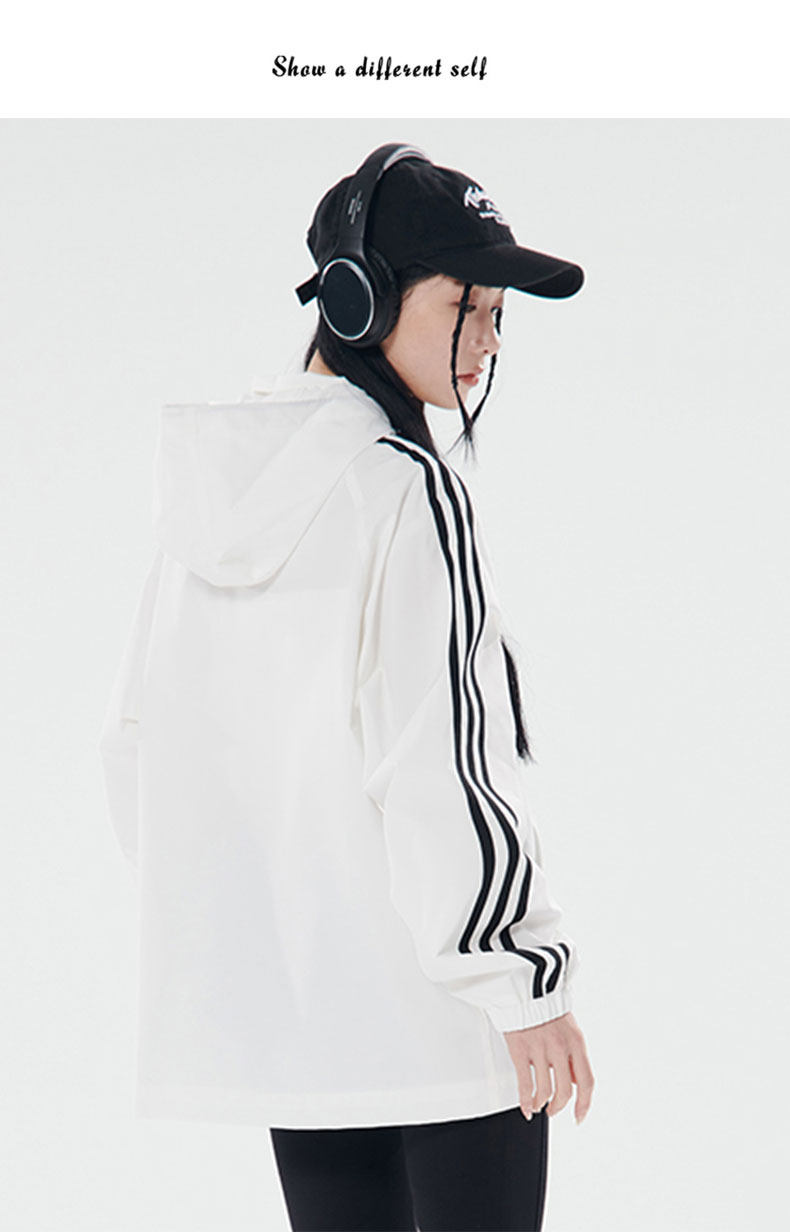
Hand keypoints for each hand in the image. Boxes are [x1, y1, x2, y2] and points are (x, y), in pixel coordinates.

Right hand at [502, 1010, 593, 1124]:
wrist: (526, 989)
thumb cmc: (548, 1006)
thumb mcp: (570, 1029)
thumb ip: (573, 1055)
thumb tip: (574, 1081)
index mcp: (576, 1042)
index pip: (586, 1082)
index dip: (585, 1104)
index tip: (580, 1116)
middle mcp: (560, 1047)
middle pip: (565, 1091)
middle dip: (559, 1107)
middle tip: (553, 1110)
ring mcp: (539, 1049)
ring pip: (545, 1091)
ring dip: (542, 1105)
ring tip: (538, 1106)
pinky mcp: (520, 1050)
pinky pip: (525, 1084)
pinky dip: (525, 1101)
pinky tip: (525, 1107)